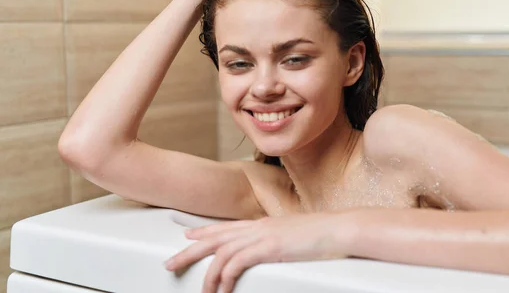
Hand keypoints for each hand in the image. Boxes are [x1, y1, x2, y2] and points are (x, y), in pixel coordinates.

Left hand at [165, 212, 348, 292]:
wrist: (337, 229)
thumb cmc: (319, 235)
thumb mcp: (290, 236)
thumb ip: (274, 240)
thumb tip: (266, 250)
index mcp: (261, 223)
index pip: (225, 226)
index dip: (204, 231)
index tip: (188, 235)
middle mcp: (257, 227)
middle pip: (215, 237)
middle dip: (190, 251)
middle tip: (171, 263)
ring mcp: (263, 236)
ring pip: (222, 251)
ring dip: (208, 272)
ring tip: (201, 289)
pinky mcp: (270, 247)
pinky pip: (239, 262)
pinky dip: (227, 275)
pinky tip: (223, 288)